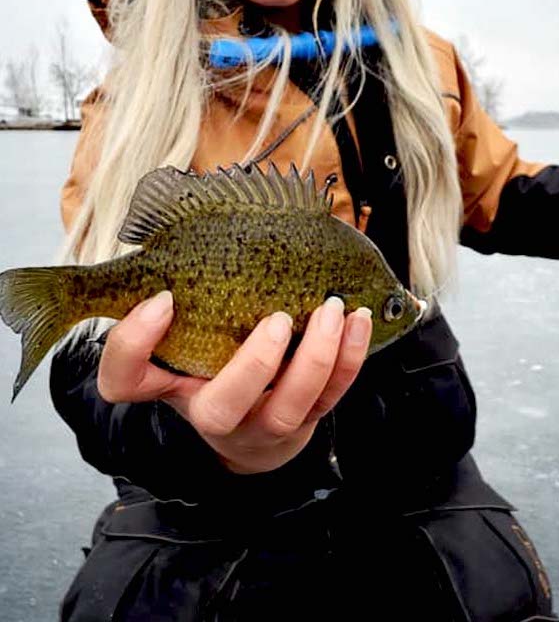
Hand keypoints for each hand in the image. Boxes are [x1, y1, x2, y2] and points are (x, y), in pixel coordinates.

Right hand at [97, 291, 371, 474]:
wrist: (253, 423)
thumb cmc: (210, 353)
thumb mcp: (182, 327)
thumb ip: (170, 285)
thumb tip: (182, 211)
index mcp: (168, 381)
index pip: (125, 378)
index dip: (134, 342)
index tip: (163, 297)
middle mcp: (211, 410)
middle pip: (220, 408)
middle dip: (252, 366)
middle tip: (276, 320)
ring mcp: (260, 422)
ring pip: (286, 409)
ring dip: (315, 358)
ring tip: (331, 308)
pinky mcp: (305, 419)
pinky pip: (331, 397)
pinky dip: (349, 357)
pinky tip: (357, 318)